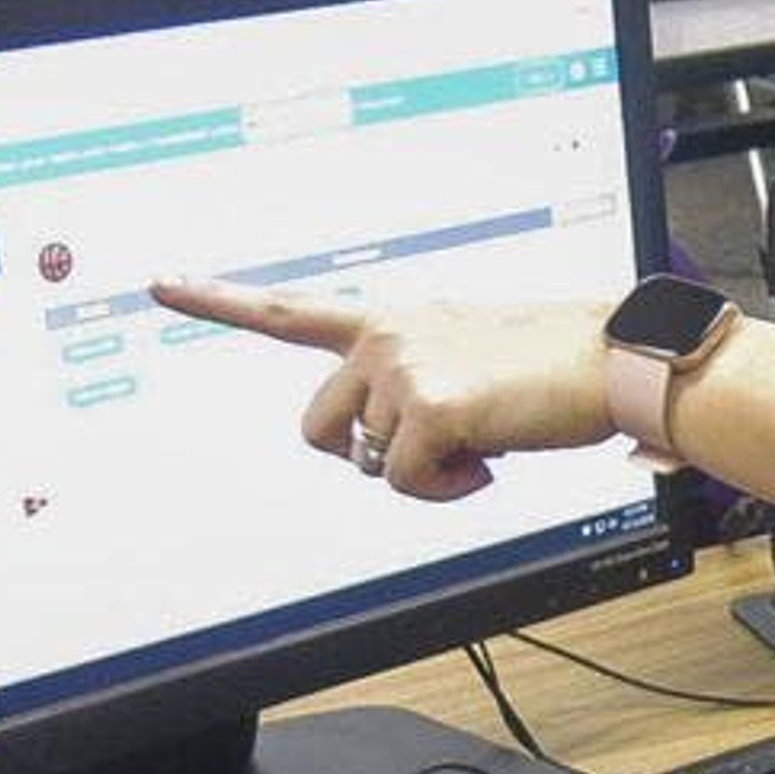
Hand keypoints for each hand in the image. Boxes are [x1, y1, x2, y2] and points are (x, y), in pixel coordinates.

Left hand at [150, 277, 615, 501]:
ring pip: (370, 463)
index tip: (161, 283)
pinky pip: (407, 484)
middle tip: (435, 449)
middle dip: (369, 455)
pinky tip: (488, 461)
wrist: (613, 360)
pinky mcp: (430, 409)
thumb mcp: (467, 356)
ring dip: (423, 471)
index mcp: (392, 319)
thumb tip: (393, 441)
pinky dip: (448, 490)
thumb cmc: (554, 364)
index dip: (218, 301)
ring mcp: (403, 369)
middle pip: (321, 429)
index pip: (288, 311)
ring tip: (480, 442)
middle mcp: (386, 336)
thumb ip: (412, 378)